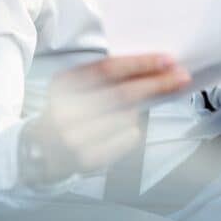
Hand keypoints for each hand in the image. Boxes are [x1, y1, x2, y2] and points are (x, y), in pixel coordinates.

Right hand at [21, 54, 189, 183]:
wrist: (39, 151)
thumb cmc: (68, 112)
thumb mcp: (77, 87)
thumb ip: (108, 78)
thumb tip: (155, 70)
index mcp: (63, 84)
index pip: (108, 68)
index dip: (140, 63)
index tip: (167, 60)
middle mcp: (65, 110)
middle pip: (122, 93)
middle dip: (157, 84)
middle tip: (180, 78)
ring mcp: (74, 138)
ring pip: (127, 117)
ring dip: (139, 111)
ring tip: (134, 110)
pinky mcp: (86, 160)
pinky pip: (126, 139)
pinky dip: (133, 131)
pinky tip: (124, 129)